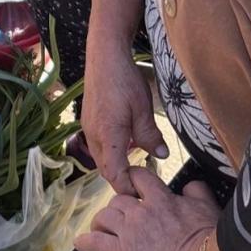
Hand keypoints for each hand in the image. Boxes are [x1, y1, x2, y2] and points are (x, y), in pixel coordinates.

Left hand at [75, 168, 220, 250]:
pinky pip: (98, 242)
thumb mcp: (207, 208)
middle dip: (117, 205)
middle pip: (118, 198)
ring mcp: (131, 230)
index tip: (132, 185)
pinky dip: (86, 242)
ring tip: (101, 226)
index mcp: (161, 198)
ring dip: (101, 220)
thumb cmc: (211, 241)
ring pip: (105, 215)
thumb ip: (196, 191)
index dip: (133, 179)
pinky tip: (80, 243)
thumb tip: (190, 184)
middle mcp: (141, 210)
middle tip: (119, 214)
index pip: (138, 177)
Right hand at [82, 42, 167, 195]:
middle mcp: (93, 134)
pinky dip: (110, 153)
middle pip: (105, 169)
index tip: (143, 194)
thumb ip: (150, 135)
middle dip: (122, 180)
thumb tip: (161, 155)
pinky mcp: (88, 119)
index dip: (127, 188)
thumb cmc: (124, 80)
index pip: (114, 174)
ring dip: (115, 166)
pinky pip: (98, 145)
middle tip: (143, 185)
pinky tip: (125, 146)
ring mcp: (88, 126)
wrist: (104, 56)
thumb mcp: (143, 109)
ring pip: (100, 157)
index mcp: (107, 136)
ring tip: (136, 168)